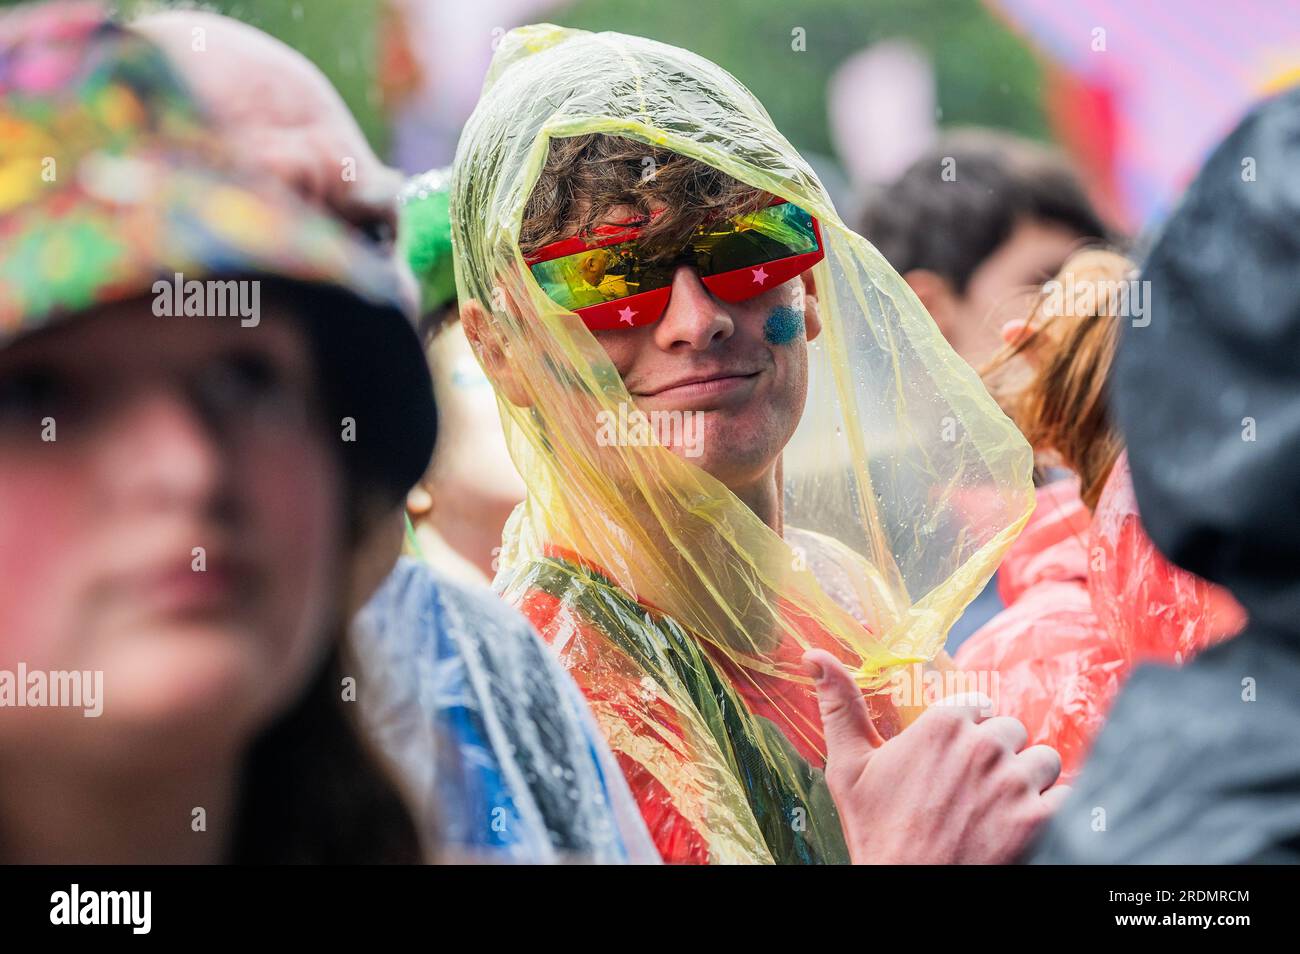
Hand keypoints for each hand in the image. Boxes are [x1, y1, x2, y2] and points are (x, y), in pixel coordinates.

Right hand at [804, 650, 1068, 863]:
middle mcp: (983, 746)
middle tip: (973, 793)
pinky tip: (1032, 825)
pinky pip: (1072, 795)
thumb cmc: (877, 834)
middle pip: (1012, 731)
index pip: (976, 707)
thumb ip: (840, 706)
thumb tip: (814, 655)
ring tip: (1000, 810)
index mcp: (941, 724)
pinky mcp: (1042, 819)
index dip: (966, 734)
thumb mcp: (848, 769)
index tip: (951, 763)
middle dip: (998, 757)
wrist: (908, 891)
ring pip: (1044, 761)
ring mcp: (1015, 783)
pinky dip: (1059, 809)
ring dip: (1030, 782)